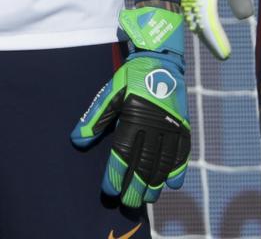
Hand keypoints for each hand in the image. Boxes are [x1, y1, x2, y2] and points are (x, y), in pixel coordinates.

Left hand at [71, 6, 190, 206]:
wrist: (161, 58)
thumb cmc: (132, 76)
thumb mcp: (110, 93)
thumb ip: (95, 118)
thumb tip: (77, 141)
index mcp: (134, 116)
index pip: (123, 154)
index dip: (115, 175)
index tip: (108, 190)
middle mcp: (154, 124)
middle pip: (144, 163)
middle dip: (134, 186)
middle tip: (127, 202)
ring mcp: (171, 126)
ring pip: (164, 162)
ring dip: (155, 183)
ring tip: (147, 199)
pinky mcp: (183, 125)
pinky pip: (182, 152)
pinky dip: (178, 169)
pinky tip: (173, 184)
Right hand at [182, 0, 252, 59]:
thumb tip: (244, 18)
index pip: (206, 27)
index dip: (217, 43)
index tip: (227, 56)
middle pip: (195, 23)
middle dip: (207, 38)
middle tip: (221, 52)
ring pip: (189, 12)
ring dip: (199, 25)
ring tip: (211, 37)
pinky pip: (185, 0)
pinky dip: (194, 10)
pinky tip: (200, 11)